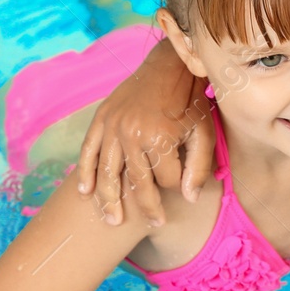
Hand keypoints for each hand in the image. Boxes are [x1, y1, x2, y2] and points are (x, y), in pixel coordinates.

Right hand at [74, 56, 213, 227]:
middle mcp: (131, 134)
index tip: (181, 183)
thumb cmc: (191, 102)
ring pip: (107, 173)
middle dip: (147, 207)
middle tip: (154, 224)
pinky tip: (85, 193)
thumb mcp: (204, 132)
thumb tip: (189, 199)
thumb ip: (198, 167)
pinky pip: (88, 152)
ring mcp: (112, 127)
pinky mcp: (101, 119)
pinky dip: (85, 173)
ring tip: (113, 221)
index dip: (175, 186)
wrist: (169, 66)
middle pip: (137, 182)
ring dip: (109, 200)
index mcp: (158, 138)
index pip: (166, 180)